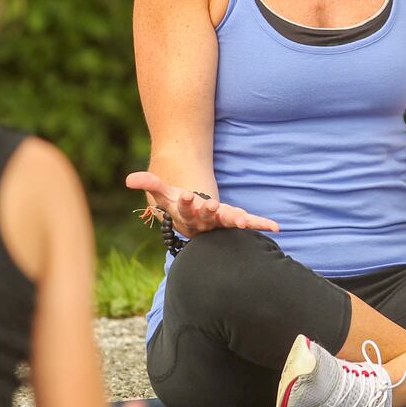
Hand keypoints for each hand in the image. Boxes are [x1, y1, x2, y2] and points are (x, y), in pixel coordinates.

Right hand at [124, 171, 279, 236]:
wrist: (195, 218)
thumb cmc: (179, 204)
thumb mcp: (165, 192)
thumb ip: (150, 183)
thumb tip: (128, 179)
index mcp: (186, 213)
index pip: (183, 209)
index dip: (185, 203)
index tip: (187, 194)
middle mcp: (204, 221)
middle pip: (205, 217)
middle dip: (207, 210)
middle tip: (209, 204)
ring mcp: (221, 222)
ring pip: (226, 221)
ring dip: (233, 220)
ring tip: (240, 220)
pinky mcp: (235, 220)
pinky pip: (249, 223)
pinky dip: (261, 224)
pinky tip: (277, 227)